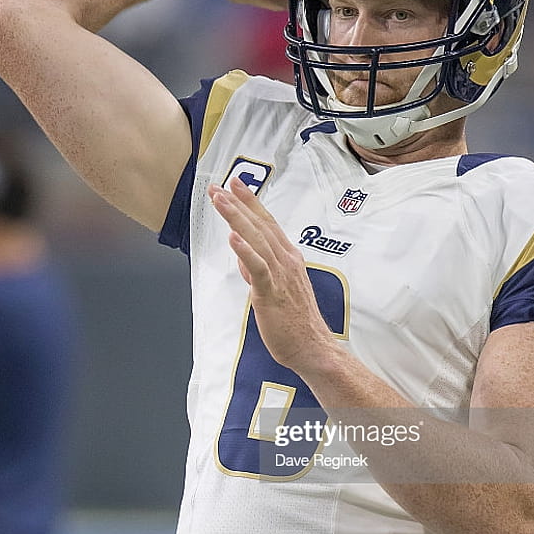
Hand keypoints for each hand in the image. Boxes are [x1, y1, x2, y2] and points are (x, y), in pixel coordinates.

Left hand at [208, 177, 337, 375]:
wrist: (313, 347)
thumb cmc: (296, 323)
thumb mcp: (274, 290)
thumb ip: (259, 272)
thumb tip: (243, 258)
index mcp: (288, 259)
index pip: (267, 224)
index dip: (250, 203)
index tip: (235, 186)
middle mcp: (286, 261)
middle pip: (260, 225)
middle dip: (238, 203)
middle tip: (220, 185)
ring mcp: (280, 275)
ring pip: (257, 240)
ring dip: (237, 218)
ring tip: (221, 201)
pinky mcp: (272, 293)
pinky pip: (258, 268)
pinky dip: (245, 251)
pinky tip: (233, 237)